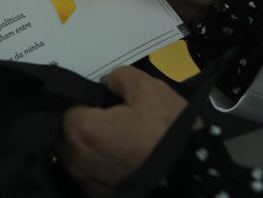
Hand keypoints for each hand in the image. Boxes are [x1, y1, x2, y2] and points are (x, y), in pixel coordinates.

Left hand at [56, 66, 190, 195]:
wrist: (194, 183)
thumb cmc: (170, 137)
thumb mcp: (150, 91)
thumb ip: (120, 77)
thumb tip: (107, 83)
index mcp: (81, 130)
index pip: (68, 106)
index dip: (88, 101)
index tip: (107, 103)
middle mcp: (76, 160)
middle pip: (67, 133)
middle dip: (86, 124)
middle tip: (116, 121)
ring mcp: (88, 183)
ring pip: (78, 156)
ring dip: (92, 147)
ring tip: (122, 142)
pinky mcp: (100, 197)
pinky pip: (92, 176)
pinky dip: (103, 167)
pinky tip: (125, 161)